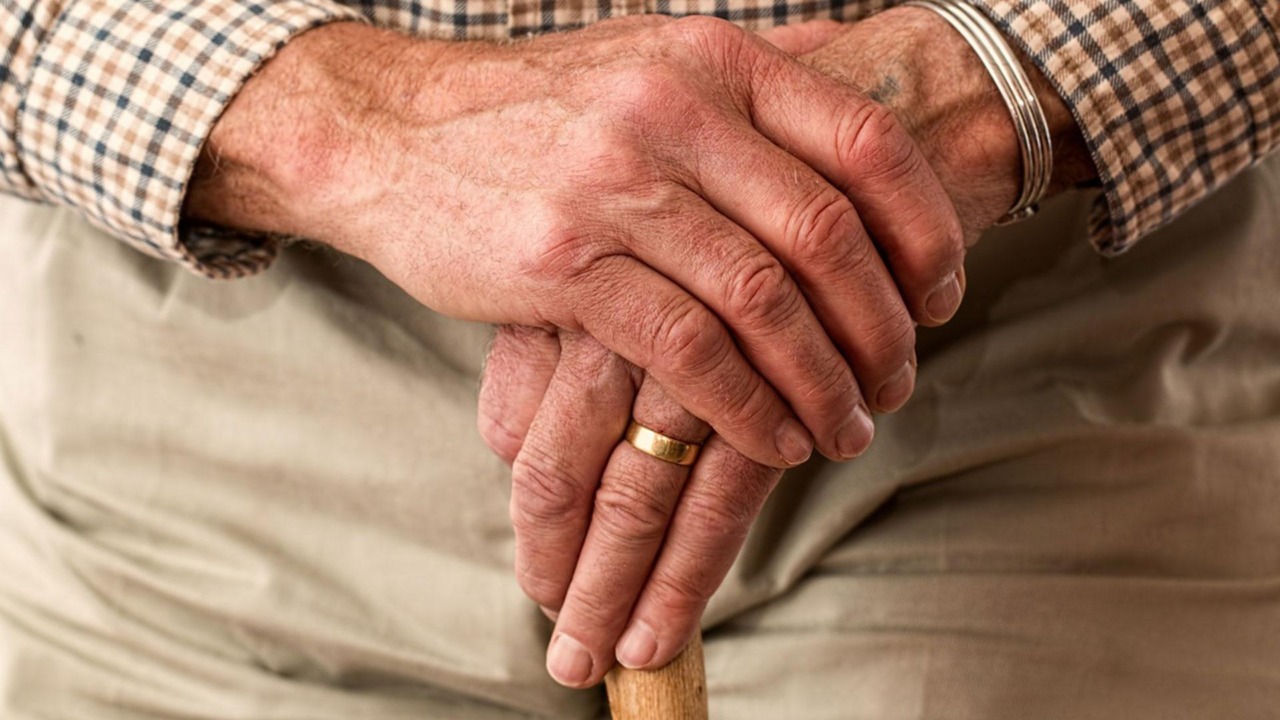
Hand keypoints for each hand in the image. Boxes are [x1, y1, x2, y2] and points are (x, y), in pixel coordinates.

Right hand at [478, 8, 1099, 688]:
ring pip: (762, 299)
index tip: (943, 294)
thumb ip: (746, 67)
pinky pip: (687, 348)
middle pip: (824, 231)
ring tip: (845, 427)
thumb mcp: (644, 56)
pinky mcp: (562, 263)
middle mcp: (672, 110)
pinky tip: (772, 439)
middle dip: (880, 324)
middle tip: (897, 382)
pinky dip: (745, 406)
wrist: (387, 133)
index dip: (926, 226)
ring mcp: (614, 184)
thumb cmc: (532, 111)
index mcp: (711, 58)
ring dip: (820, 379)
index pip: (863, 139)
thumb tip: (845, 53)